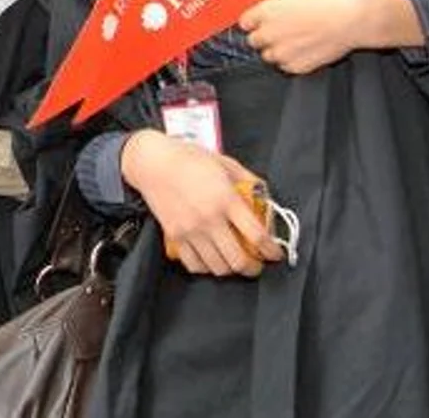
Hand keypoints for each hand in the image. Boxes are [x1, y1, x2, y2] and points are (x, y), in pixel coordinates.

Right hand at [121, 131, 282, 276]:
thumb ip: (248, 181)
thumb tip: (264, 198)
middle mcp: (209, 219)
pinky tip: (211, 259)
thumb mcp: (226, 163)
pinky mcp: (174, 236)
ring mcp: (191, 230)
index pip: (257, 235)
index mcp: (226, 199)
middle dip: (253, 268)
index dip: (271, 250)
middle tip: (256, 264)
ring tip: (234, 262)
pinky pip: (194, 265)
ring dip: (230, 269)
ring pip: (217, 267)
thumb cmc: (188, 159)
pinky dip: (206, 268)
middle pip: (238, 260)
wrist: (153, 163)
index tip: (274, 253)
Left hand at [239, 0, 415, 73]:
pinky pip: (286, 67)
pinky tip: (305, 48)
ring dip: (277, 49)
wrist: (356, 19)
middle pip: (254, 41)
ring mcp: (283, 53)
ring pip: (269, 56)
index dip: (254, 19)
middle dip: (264, 35)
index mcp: (266, 12)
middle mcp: (270, 34)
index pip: (244, 22)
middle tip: (281, 28)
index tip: (261, 18)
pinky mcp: (298, 66)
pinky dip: (292, 60)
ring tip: (295, 38)